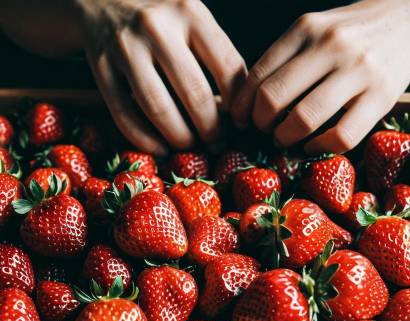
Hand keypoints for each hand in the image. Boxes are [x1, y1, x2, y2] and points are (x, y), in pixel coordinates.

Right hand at [77, 0, 245, 153]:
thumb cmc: (159, 15)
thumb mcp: (191, 17)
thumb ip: (214, 52)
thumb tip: (238, 108)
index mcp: (189, 12)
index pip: (227, 68)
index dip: (238, 104)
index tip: (240, 122)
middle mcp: (156, 27)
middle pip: (194, 94)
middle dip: (210, 129)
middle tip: (216, 143)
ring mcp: (124, 47)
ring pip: (159, 108)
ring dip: (179, 138)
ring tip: (190, 146)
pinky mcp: (99, 66)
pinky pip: (124, 114)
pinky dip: (145, 139)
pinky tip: (160, 149)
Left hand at [231, 0, 409, 153]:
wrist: (408, 19)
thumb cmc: (351, 33)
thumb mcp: (314, 30)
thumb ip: (286, 58)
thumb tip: (248, 101)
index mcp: (306, 28)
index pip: (258, 75)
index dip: (242, 106)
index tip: (241, 120)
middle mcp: (330, 45)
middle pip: (274, 97)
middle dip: (260, 123)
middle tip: (264, 130)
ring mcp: (358, 70)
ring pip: (305, 118)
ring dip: (285, 137)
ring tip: (284, 139)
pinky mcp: (381, 95)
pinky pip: (341, 135)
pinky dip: (319, 147)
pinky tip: (312, 145)